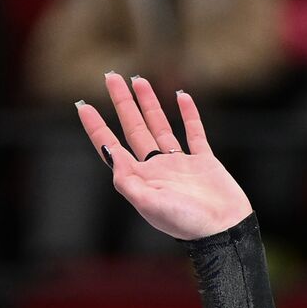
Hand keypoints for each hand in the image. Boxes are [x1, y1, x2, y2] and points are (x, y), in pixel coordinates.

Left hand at [76, 72, 251, 239]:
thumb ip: (128, 181)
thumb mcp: (150, 204)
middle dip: (121, 103)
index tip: (82, 105)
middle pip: (133, 128)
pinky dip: (188, 114)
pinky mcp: (204, 161)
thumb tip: (110, 153)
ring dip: (149, 103)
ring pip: (160, 126)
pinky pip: (194, 133)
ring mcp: (180, 163)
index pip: (111, 147)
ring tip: (139, 80)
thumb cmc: (186, 223)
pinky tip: (181, 96)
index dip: (96, 127)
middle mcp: (156, 168)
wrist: (223, 231)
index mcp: (140, 178)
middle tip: (110, 76)